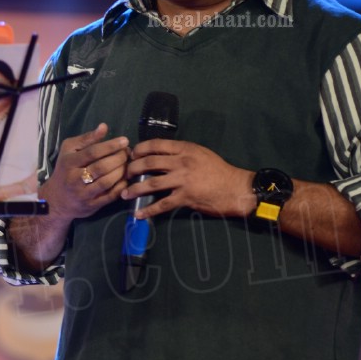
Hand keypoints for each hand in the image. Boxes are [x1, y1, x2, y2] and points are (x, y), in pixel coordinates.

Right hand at [40, 123, 129, 222]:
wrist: (56, 200)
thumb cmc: (65, 170)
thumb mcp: (69, 151)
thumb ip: (86, 139)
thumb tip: (104, 127)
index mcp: (69, 162)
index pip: (92, 152)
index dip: (110, 146)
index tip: (124, 140)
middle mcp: (75, 179)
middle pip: (101, 167)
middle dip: (118, 158)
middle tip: (127, 152)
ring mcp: (83, 194)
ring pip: (107, 182)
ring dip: (121, 171)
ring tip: (127, 164)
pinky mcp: (91, 206)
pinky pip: (110, 196)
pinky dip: (121, 186)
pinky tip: (125, 178)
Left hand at [122, 139, 254, 218]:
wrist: (236, 188)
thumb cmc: (218, 170)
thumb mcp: (200, 153)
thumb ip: (180, 152)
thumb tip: (158, 155)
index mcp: (185, 149)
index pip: (155, 145)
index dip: (139, 149)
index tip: (131, 155)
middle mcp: (182, 162)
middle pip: (149, 162)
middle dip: (132, 168)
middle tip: (125, 174)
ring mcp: (183, 180)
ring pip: (152, 183)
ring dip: (135, 189)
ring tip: (124, 193)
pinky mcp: (185, 198)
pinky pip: (162, 204)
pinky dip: (148, 210)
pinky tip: (138, 214)